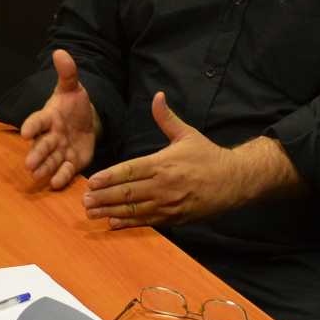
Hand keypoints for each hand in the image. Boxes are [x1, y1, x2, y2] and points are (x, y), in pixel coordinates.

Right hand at [20, 50, 101, 189]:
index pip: (37, 121)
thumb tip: (60, 52)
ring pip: (51, 161)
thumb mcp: (73, 87)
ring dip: (45, 168)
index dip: (32, 126)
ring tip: (38, 176)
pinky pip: (65, 171)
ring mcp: (60, 151)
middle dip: (36, 154)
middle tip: (29, 164)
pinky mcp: (71, 162)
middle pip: (42, 145)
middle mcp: (51, 136)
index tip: (25, 132)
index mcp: (48, 117)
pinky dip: (61, 177)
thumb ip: (67, 72)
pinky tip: (56, 183)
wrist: (86, 122)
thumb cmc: (73, 105)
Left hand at [82, 94, 293, 229]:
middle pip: (128, 192)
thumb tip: (157, 96)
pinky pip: (148, 221)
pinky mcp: (175, 218)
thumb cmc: (208, 156)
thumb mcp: (187, 134)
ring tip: (91, 213)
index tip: (91, 180)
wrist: (235, 181)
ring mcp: (169, 204)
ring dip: (110, 212)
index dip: (109, 176)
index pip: (130, 170)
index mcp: (163, 163)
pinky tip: (113, 223)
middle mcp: (164, 185)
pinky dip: (129, 223)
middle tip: (83, 200)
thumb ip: (166, 118)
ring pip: (134, 209)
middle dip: (103, 197)